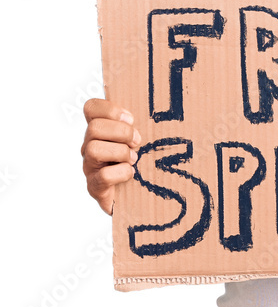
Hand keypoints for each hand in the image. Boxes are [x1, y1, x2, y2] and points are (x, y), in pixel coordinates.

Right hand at [81, 99, 140, 214]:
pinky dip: (122, 173)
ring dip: (120, 152)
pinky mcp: (95, 187)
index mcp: (100, 131)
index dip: (110, 109)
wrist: (136, 198)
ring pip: (94, 149)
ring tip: (134, 159)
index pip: (91, 108)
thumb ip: (139, 126)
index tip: (131, 119)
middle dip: (122, 133)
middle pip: (94, 128)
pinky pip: (103, 176)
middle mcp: (89, 146)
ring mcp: (90, 167)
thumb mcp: (139, 140)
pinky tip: (131, 174)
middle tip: (137, 142)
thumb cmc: (139, 164)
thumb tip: (158, 114)